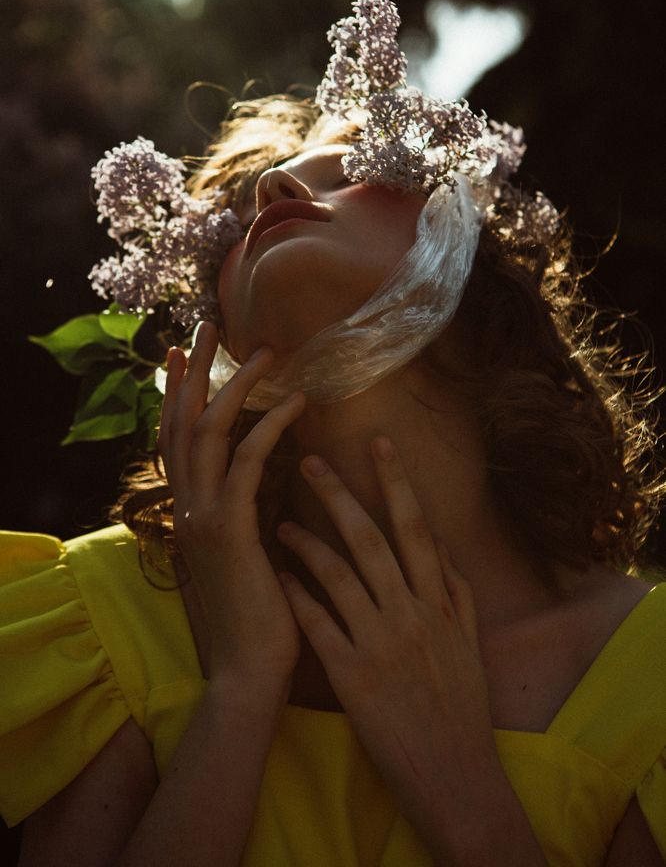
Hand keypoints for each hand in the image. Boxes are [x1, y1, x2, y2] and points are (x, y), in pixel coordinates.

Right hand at [158, 321, 305, 690]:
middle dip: (193, 372)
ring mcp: (203, 518)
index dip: (177, 393)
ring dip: (235, 385)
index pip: (175, 439)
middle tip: (205, 326)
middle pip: (181, 423)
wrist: (250, 672)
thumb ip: (242, 514)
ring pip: (210, 433)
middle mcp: (186, 508)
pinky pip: (249, 463)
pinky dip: (270, 426)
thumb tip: (258, 482)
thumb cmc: (259, 615)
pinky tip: (296, 400)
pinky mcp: (230, 530)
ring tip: (263, 349)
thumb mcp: (244, 554)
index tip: (183, 353)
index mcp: (188, 512)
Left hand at [276, 436, 500, 855]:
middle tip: (308, 459)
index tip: (377, 442)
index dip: (396, 482)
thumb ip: (454, 588)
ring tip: (279, 521)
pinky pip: (318, 624)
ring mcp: (380, 643)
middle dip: (338, 494)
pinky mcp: (353, 675)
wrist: (453, 774)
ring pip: (338, 575)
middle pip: (370, 539)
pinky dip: (297, 595)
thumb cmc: (460, 705)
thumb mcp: (468, 641)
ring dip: (306, 542)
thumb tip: (434, 542)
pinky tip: (278, 576)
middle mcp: (411, 614)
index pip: (414, 527)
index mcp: (440, 602)